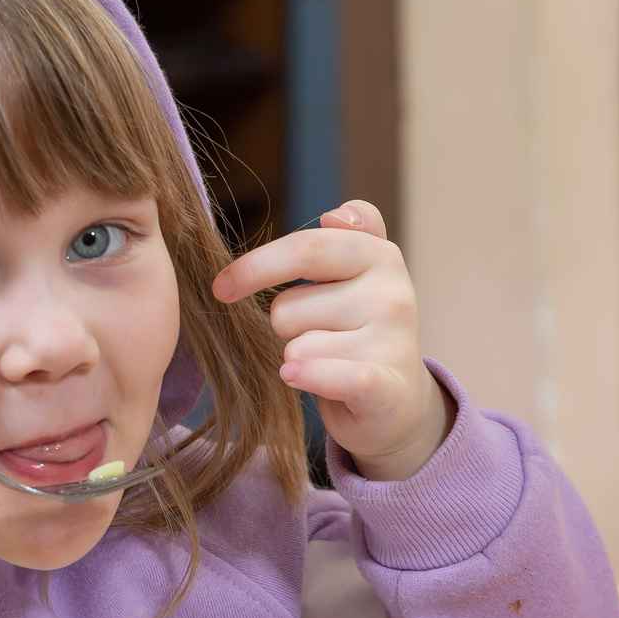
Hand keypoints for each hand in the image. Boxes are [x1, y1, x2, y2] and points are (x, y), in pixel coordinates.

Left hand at [211, 201, 451, 481]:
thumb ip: (353, 232)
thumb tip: (334, 216)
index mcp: (379, 255)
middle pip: (287, 307)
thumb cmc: (360, 329)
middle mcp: (392, 293)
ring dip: (299, 360)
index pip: (303, 249)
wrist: (398, 401)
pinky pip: (330, 375)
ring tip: (331, 364)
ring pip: (296, 347)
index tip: (221, 287)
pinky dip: (309, 376)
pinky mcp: (387, 388)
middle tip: (315, 336)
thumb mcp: (360, 273)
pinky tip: (296, 376)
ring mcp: (393, 341)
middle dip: (286, 326)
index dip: (254, 267)